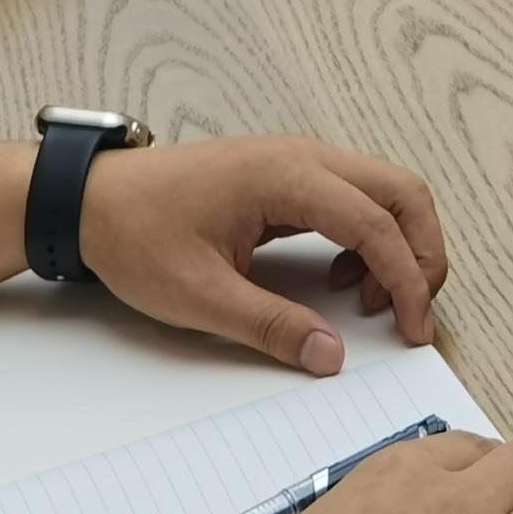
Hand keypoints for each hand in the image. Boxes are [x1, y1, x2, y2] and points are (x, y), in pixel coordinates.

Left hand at [77, 136, 445, 374]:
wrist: (91, 199)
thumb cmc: (137, 236)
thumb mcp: (200, 296)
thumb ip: (270, 326)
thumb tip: (330, 356)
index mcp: (286, 176)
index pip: (375, 222)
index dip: (406, 278)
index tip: (413, 329)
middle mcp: (302, 157)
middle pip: (400, 190)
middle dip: (421, 251)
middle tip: (413, 313)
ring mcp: (296, 161)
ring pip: (382, 190)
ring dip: (396, 244)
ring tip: (370, 303)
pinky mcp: (287, 176)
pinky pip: (353, 198)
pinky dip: (369, 236)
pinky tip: (340, 279)